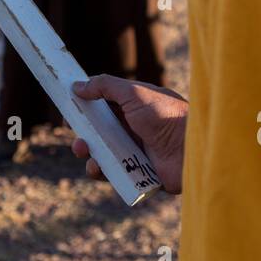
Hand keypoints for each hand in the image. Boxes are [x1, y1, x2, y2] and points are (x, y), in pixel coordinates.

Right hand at [71, 75, 187, 193]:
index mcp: (136, 107)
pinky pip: (115, 174)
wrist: (192, 149)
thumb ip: (105, 86)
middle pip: (102, 132)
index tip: (69, 111)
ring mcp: (138, 152)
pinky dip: (101, 171)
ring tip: (84, 151)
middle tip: (77, 137)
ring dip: (90, 153)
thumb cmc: (166, 115)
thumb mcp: (134, 92)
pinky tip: (96, 168)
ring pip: (105, 154)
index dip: (86, 108)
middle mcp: (136, 129)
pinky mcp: (140, 174)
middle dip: (85, 134)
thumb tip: (77, 86)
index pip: (105, 106)